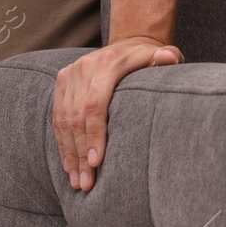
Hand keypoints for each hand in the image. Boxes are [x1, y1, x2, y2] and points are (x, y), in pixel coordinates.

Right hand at [52, 36, 182, 190]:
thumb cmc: (149, 59)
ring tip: (76, 181)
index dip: (95, 134)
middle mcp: (85, 67)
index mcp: (109, 63)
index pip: (95, 104)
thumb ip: (167, 58)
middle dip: (81, 153)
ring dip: (69, 153)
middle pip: (77, 117)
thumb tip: (168, 57)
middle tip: (86, 183)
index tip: (97, 162)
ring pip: (64, 120)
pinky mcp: (62, 80)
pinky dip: (62, 142)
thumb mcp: (164, 55)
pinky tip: (68, 164)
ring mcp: (71, 73)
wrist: (128, 44)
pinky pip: (57, 116)